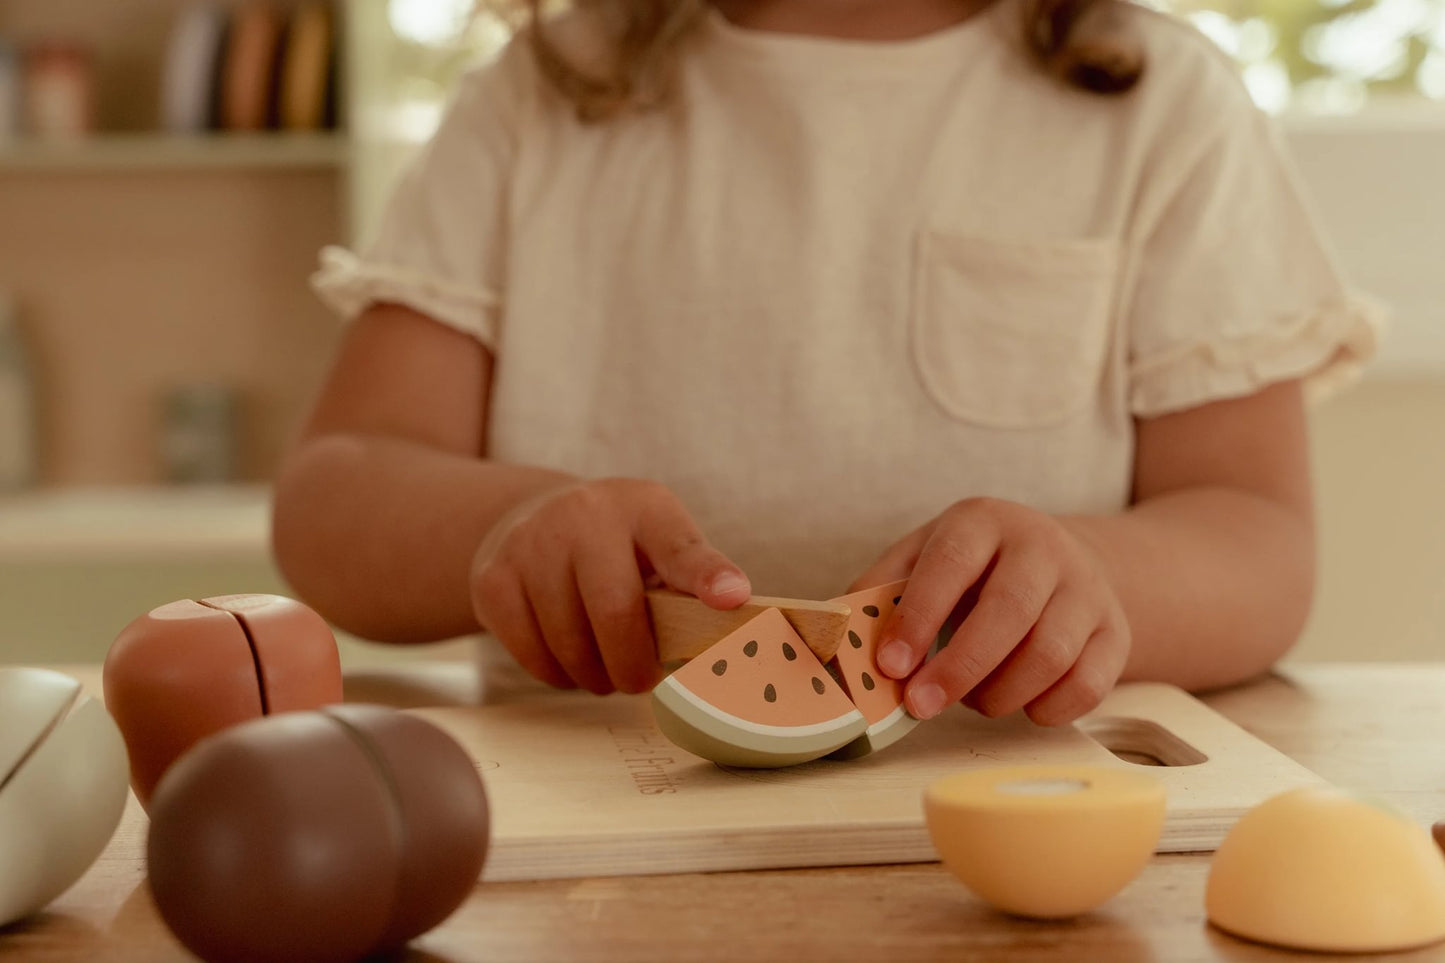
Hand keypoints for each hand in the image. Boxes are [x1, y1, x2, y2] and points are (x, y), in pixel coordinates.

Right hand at [469, 478, 750, 694]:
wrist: (534, 518)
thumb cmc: (617, 546)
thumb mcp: (661, 543)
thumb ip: (693, 579)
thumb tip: (734, 615)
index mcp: (643, 507)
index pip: (680, 545)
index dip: (706, 575)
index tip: (731, 598)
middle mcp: (584, 515)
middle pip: (615, 612)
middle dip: (632, 665)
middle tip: (639, 680)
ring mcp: (531, 543)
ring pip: (569, 644)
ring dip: (593, 676)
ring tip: (602, 666)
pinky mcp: (493, 578)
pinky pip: (531, 655)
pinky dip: (556, 674)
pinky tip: (566, 656)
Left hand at [850, 497, 1130, 725]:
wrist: (1063, 560)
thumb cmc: (974, 567)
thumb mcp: (922, 557)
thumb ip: (880, 591)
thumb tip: (834, 636)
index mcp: (983, 522)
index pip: (951, 564)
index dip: (919, 617)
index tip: (891, 665)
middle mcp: (1042, 547)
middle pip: (1009, 612)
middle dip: (959, 668)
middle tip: (920, 706)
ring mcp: (1087, 589)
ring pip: (1050, 654)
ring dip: (1000, 693)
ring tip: (973, 700)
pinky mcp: (1116, 632)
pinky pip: (1088, 685)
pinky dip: (1046, 709)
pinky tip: (1020, 705)